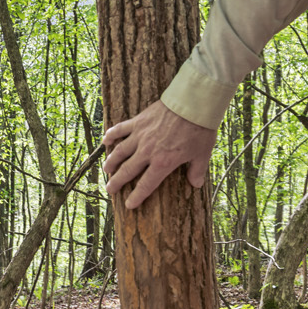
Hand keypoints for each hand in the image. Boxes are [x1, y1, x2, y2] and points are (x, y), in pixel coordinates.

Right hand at [102, 100, 216, 208]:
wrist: (192, 103)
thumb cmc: (199, 129)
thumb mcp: (202, 153)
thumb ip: (197, 170)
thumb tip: (196, 184)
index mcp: (163, 163)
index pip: (146, 185)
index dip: (136, 196)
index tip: (129, 205)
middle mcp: (147, 152)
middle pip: (127, 170)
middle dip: (116, 182)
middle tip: (109, 190)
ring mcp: (140, 136)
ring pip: (120, 152)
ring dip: (111, 162)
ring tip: (105, 169)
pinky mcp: (138, 121)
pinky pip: (121, 129)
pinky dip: (111, 134)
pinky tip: (105, 140)